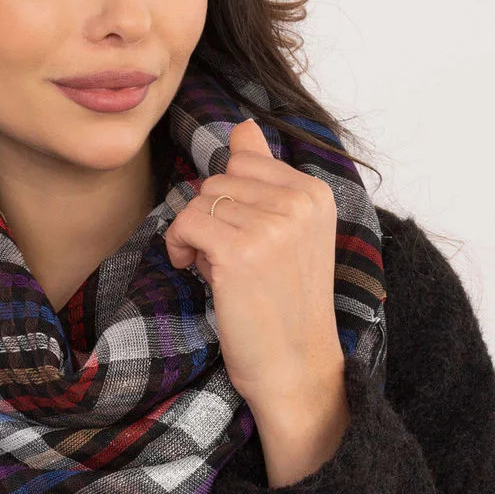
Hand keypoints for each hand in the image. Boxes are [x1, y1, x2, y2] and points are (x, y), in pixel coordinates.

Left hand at [164, 118, 344, 413]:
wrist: (296, 368)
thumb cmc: (285, 306)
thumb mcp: (287, 233)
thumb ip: (265, 175)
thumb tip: (244, 125)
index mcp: (316, 193)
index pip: (244, 163)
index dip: (229, 202)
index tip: (241, 239)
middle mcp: (299, 202)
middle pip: (217, 179)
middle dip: (211, 218)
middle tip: (229, 261)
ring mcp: (271, 226)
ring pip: (198, 200)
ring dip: (195, 236)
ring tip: (219, 272)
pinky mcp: (239, 251)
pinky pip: (185, 222)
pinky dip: (179, 246)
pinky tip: (195, 271)